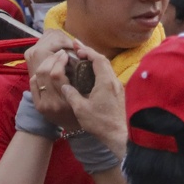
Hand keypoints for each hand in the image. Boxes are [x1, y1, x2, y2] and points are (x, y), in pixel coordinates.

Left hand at [24, 30, 83, 130]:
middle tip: (60, 53)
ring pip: (38, 76)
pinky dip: (38, 73)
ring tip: (54, 58)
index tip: (66, 54)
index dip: (60, 60)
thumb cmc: (84, 110)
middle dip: (52, 58)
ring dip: (46, 63)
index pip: (56, 75)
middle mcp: (52, 103)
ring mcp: (43, 105)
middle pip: (45, 72)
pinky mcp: (37, 105)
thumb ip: (84, 82)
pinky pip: (33, 83)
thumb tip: (78, 59)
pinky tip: (47, 69)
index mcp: (66, 102)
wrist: (71, 131)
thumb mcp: (87, 99)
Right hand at [60, 42, 127, 158]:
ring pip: (107, 68)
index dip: (87, 51)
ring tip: (83, 59)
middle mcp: (114, 82)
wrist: (120, 136)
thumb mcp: (81, 109)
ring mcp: (118, 87)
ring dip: (95, 61)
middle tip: (78, 49)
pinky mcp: (119, 94)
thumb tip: (64, 85)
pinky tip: (91, 75)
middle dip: (90, 53)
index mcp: (106, 82)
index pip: (97, 59)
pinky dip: (99, 70)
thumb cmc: (101, 124)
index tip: (77, 48)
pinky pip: (109, 76)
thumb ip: (71, 95)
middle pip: (103, 60)